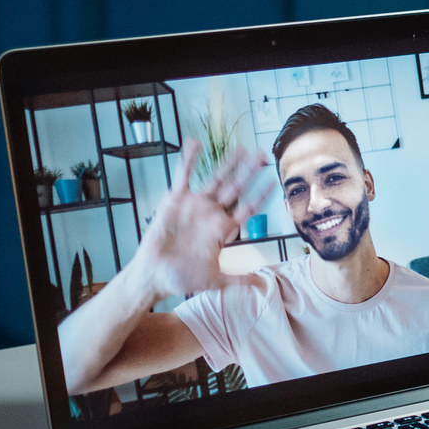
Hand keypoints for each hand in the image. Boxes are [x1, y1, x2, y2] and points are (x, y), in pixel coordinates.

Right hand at [132, 139, 261, 300]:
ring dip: (227, 163)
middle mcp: (212, 213)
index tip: (274, 182)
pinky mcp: (175, 200)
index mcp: (223, 229)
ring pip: (215, 179)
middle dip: (249, 172)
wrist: (154, 276)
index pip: (247, 208)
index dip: (260, 196)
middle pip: (235, 188)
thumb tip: (261, 286)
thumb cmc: (182, 277)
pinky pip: (184, 176)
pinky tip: (194, 143)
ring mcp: (195, 205)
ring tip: (240, 148)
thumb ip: (238, 280)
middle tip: (262, 155)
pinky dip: (189, 160)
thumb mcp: (215, 280)